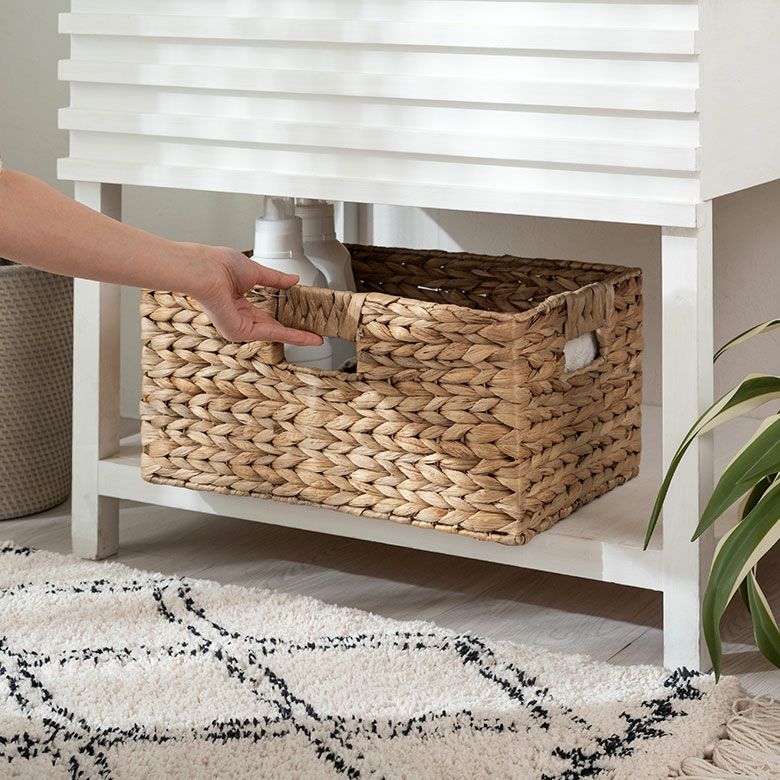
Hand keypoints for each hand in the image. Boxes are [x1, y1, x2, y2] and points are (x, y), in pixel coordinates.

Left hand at [188, 246, 323, 344]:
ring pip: (274, 332)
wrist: (206, 269)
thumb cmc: (219, 265)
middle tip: (314, 334)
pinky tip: (305, 337)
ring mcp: (238, 326)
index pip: (266, 314)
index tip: (301, 320)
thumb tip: (293, 279)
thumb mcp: (256, 271)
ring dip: (296, 336)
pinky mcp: (239, 331)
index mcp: (238, 302)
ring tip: (315, 339)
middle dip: (294, 331)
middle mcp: (238, 317)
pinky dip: (290, 335)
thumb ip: (276, 279)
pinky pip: (270, 333)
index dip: (284, 317)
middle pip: (272, 327)